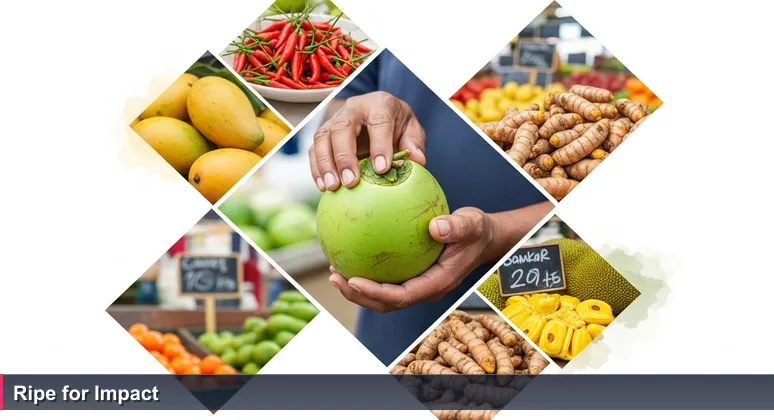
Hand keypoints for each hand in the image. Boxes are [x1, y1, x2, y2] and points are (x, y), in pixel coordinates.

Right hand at [309, 91, 425, 191]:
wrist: (377, 113)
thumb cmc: (396, 123)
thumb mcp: (411, 128)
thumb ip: (414, 143)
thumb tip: (418, 161)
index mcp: (379, 104)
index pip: (378, 121)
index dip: (379, 144)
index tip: (381, 169)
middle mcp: (353, 109)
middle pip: (343, 128)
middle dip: (345, 156)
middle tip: (351, 182)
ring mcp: (334, 120)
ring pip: (323, 137)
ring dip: (326, 164)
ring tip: (333, 188)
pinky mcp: (324, 134)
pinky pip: (314, 149)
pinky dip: (317, 168)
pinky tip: (324, 187)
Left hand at [328, 207, 494, 312]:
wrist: (481, 237)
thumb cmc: (476, 231)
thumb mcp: (472, 224)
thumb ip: (457, 227)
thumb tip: (435, 226)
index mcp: (436, 283)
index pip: (402, 296)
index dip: (376, 293)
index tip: (354, 280)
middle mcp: (423, 289)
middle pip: (385, 302)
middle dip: (358, 295)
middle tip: (335, 278)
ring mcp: (417, 284)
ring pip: (382, 294)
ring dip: (356, 287)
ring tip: (334, 269)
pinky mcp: (411, 274)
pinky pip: (385, 277)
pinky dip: (366, 270)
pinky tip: (349, 251)